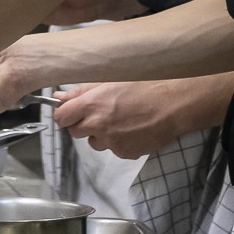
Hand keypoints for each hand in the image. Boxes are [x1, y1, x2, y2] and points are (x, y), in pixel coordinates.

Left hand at [52, 80, 186, 159]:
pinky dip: (120, 141)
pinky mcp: (125, 153)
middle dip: (83, 124)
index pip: (61, 117)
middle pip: (75, 132)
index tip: (72, 112)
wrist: (173, 103)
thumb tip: (59, 97)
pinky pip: (114, 150)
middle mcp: (98, 125)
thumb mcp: (111, 80)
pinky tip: (133, 128)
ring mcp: (112, 142)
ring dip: (102, 134)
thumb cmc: (144, 84)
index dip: (65, 114)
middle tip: (100, 113)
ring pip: (96, 142)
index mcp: (91, 104)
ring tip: (122, 120)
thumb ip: (82, 91)